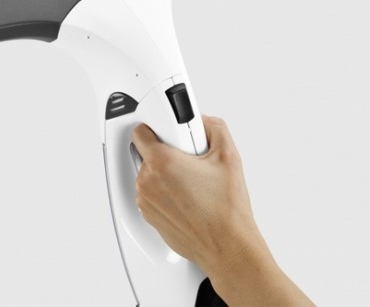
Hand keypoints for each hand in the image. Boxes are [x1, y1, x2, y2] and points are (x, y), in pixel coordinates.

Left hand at [133, 116, 314, 304]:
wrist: (227, 247)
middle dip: (167, 152)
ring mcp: (146, 202)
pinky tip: (188, 197)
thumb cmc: (227, 210)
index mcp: (161, 163)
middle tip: (191, 160)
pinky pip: (152, 195)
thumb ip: (213, 127)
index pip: (141, 131)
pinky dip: (165, 193)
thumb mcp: (228, 156)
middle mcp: (148, 182)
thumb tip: (203, 122)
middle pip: (147, 153)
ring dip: (165, 174)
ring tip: (193, 182)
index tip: (171, 132)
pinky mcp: (150, 216)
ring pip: (149, 175)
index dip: (157, 127)